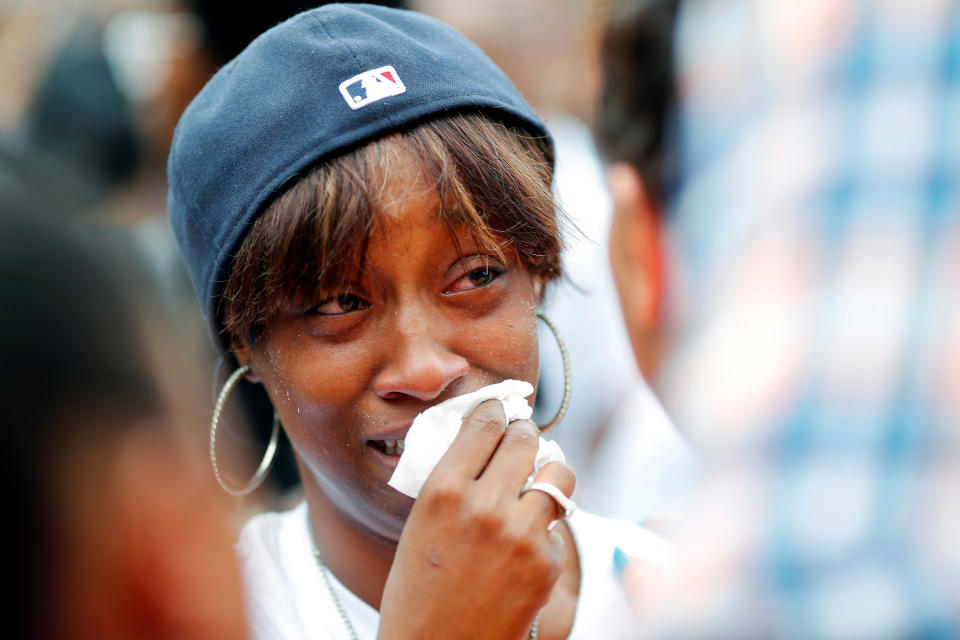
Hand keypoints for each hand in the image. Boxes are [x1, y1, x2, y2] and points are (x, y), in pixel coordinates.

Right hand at [378, 399, 574, 639]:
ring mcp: (520, 534)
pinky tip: (527, 539)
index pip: (484, 423)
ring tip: (538, 479)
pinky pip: (557, 522)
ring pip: (558, 471)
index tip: (500, 409)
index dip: (496, 410)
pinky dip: (546, 525)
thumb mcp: (420, 525)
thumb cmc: (418, 592)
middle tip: (522, 438)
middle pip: (524, 438)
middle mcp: (484, 505)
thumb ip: (451, 481)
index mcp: (443, 490)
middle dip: (525, 433)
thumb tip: (482, 441)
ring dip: (549, 470)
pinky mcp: (546, 562)